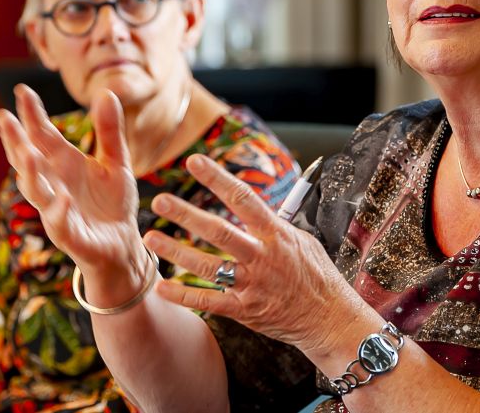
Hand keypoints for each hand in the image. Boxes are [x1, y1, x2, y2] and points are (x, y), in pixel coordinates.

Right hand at [0, 85, 144, 278]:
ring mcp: (56, 209)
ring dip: (30, 173)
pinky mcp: (69, 234)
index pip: (42, 135)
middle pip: (28, 159)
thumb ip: (109, 130)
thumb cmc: (112, 203)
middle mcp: (54, 183)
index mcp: (64, 163)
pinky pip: (60, 222)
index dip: (32, 114)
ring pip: (36, 190)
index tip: (23, 90)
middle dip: (15, 141)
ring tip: (27, 153)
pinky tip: (63, 197)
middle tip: (4, 117)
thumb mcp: (116, 161)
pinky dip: (59, 211)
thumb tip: (105, 91)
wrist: (122, 243)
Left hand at [143, 154, 364, 355]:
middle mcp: (261, 256)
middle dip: (187, 215)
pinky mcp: (245, 309)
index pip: (243, 198)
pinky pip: (209, 301)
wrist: (329, 317)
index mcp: (276, 233)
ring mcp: (252, 284)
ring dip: (176, 252)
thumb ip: (274, 223)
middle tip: (160, 201)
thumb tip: (252, 204)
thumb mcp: (301, 239)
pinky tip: (161, 287)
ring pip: (207, 266)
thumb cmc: (316, 274)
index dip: (217, 178)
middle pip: (219, 231)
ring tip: (150, 238)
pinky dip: (184, 295)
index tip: (194, 162)